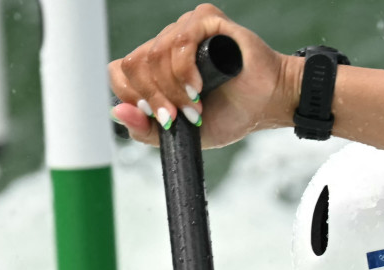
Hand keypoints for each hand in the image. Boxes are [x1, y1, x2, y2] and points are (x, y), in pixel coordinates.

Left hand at [108, 4, 296, 148]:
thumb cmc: (230, 114)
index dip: (132, 96)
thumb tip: (116, 111)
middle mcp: (166, 45)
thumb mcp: (183, 134)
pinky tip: (199, 87)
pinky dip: (185, 70)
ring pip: (155, 54)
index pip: (119, 71)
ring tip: (196, 106)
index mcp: (157, 68)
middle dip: (155, 97)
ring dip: (174, 89)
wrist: (267, 105)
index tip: (159, 116)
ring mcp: (185, 29)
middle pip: (134, 63)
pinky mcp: (206, 21)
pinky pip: (180, 40)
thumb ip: (147, 130)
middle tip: (178, 117)